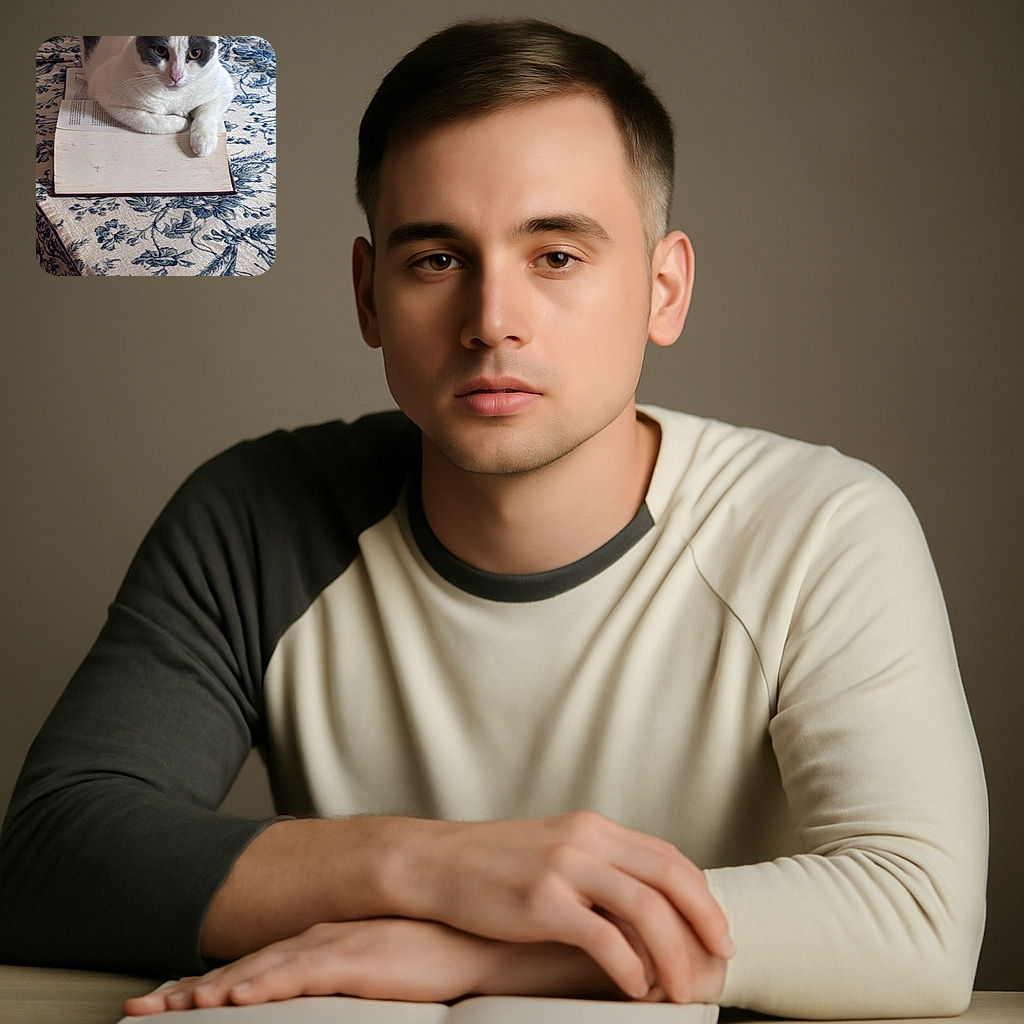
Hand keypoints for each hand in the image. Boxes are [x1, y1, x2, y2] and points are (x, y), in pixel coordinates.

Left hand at [123, 918, 502, 1014]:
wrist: (471, 939)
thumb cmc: (423, 957)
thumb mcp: (367, 967)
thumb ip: (333, 976)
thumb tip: (305, 993)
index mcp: (316, 943)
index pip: (248, 968)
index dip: (200, 985)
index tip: (159, 1003)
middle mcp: (315, 939)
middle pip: (240, 968)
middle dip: (186, 990)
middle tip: (139, 1008)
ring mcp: (333, 945)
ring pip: (259, 970)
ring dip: (211, 988)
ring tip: (170, 1007)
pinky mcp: (354, 958)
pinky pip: (299, 974)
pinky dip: (263, 984)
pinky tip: (234, 996)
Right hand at [389, 811, 733, 1001]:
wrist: (437, 863)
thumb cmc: (496, 865)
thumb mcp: (555, 849)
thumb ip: (599, 867)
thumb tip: (645, 904)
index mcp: (593, 827)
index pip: (666, 855)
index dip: (700, 893)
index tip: (717, 929)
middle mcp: (585, 839)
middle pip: (668, 876)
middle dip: (704, 920)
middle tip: (722, 958)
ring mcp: (564, 868)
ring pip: (645, 909)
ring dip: (674, 953)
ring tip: (682, 987)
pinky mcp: (541, 902)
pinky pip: (604, 938)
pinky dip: (629, 967)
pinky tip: (635, 987)